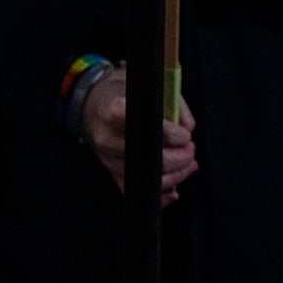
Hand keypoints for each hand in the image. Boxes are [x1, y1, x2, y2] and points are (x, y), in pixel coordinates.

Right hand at [82, 65, 197, 201]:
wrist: (92, 106)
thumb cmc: (123, 94)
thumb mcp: (146, 87)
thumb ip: (173, 105)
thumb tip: (189, 128)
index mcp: (115, 110)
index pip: (149, 128)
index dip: (175, 135)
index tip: (186, 134)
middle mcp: (108, 137)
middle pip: (153, 159)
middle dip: (181, 158)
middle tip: (190, 150)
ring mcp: (109, 158)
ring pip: (150, 180)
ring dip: (178, 176)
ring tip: (189, 165)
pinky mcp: (111, 173)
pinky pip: (138, 192)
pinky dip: (160, 195)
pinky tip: (173, 188)